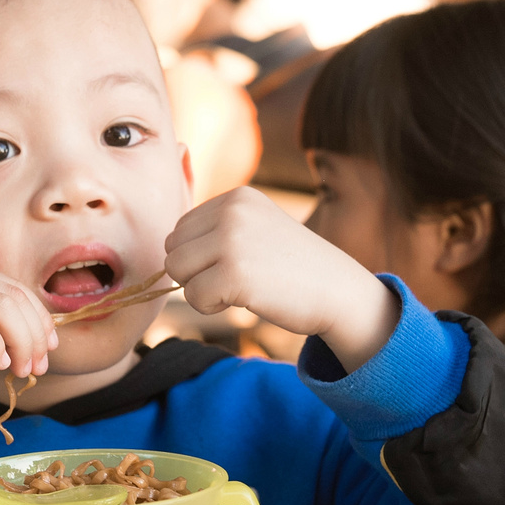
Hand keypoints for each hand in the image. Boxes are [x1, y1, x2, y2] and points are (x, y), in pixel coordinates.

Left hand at [164, 187, 397, 371]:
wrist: (337, 291)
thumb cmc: (292, 266)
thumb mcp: (256, 227)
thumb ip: (216, 226)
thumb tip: (166, 241)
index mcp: (236, 197)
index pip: (181, 228)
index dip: (200, 256)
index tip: (237, 263)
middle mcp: (233, 211)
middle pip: (173, 249)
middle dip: (195, 272)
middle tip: (235, 279)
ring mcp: (233, 240)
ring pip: (176, 271)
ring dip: (200, 290)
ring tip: (238, 288)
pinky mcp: (234, 273)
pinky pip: (193, 297)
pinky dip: (211, 307)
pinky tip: (243, 300)